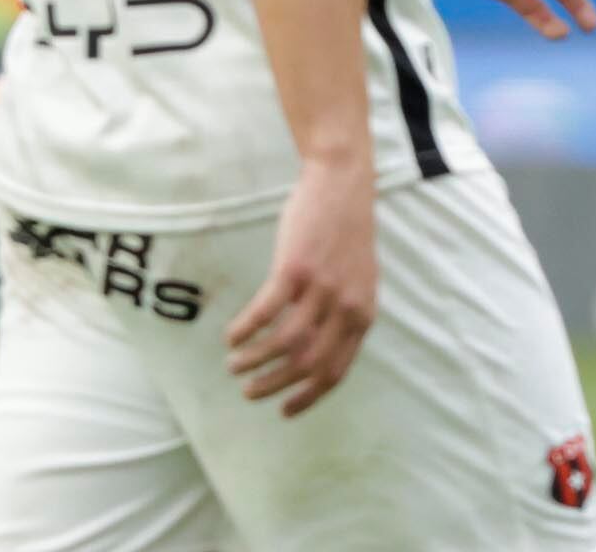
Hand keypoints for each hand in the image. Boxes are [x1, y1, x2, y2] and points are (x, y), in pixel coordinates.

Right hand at [228, 155, 377, 415]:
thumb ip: (345, 314)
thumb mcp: (360, 280)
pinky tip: (231, 336)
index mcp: (363, 315)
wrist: (343, 184)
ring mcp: (321, 289)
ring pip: (282, 344)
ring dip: (252, 361)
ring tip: (234, 365)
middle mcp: (346, 307)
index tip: (284, 411)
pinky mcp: (295, 270)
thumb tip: (319, 352)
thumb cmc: (347, 234)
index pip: (336, 372)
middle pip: (306, 365)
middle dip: (273, 386)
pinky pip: (264, 313)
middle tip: (249, 392)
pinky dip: (244, 330)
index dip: (308, 396)